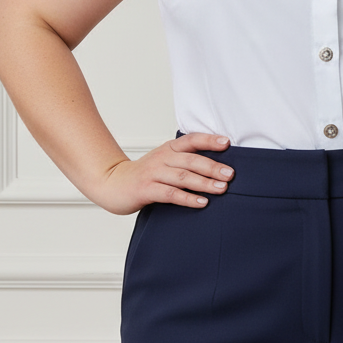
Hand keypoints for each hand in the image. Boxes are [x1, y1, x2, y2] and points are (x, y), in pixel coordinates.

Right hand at [96, 133, 234, 214]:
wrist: (113, 184)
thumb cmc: (144, 175)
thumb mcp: (164, 161)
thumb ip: (185, 161)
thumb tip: (217, 167)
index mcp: (169, 148)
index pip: (191, 140)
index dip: (209, 140)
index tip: (227, 143)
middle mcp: (162, 158)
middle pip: (191, 160)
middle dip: (213, 167)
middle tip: (230, 174)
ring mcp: (153, 173)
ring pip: (183, 177)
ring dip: (204, 183)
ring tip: (221, 188)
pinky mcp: (146, 189)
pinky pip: (170, 194)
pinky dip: (188, 198)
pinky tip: (202, 202)